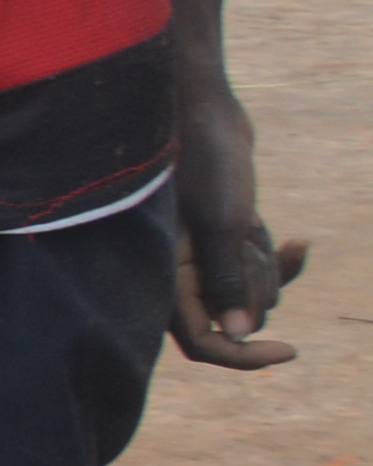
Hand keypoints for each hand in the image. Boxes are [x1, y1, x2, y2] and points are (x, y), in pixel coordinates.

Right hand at [170, 77, 306, 370]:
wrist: (200, 109)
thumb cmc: (203, 161)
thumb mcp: (223, 222)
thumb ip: (226, 279)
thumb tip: (239, 332)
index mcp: (164, 276)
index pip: (203, 341)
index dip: (242, 356)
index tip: (288, 351)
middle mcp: (178, 273)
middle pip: (236, 317)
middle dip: (261, 289)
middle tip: (261, 245)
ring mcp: (202, 256)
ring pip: (252, 292)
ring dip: (268, 268)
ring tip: (261, 227)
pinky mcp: (223, 237)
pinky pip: (259, 269)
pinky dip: (282, 262)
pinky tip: (300, 243)